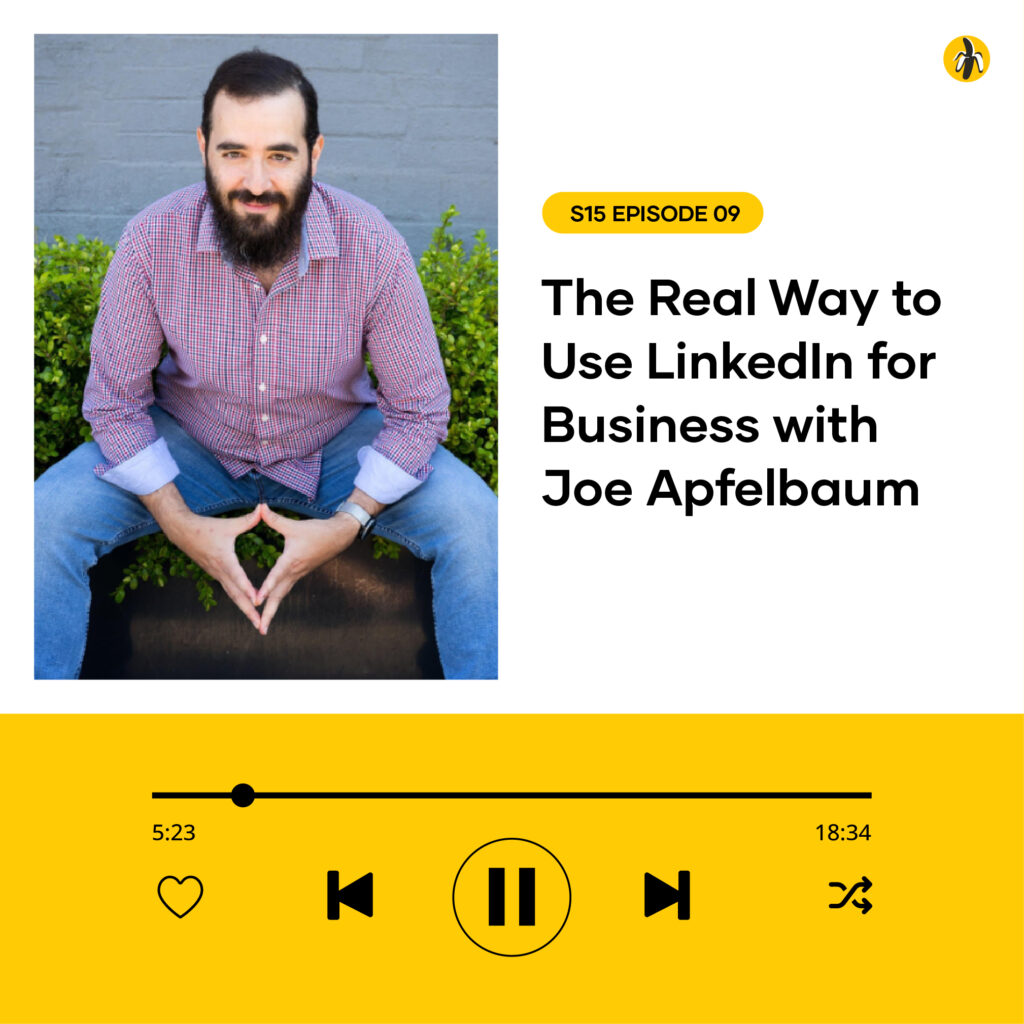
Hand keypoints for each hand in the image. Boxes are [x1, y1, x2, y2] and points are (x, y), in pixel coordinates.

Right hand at [164, 507, 262, 629]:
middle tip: (260, 625)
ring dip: (244, 609)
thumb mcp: (228, 524)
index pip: (238, 577)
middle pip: (236, 595)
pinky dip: (238, 600)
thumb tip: (262, 509)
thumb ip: (247, 520)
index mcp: (224, 560)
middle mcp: (220, 571)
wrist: (181, 531)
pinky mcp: (215, 574)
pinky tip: (246, 607)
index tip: (258, 601)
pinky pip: (229, 590)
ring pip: (232, 595)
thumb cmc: (206, 527)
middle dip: (248, 611)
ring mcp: (217, 574)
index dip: (248, 589)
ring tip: (256, 622)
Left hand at [255, 504, 359, 634]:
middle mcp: (294, 572)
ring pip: (282, 596)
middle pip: (279, 596)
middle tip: (260, 629)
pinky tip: (270, 606)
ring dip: (272, 611)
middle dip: (269, 613)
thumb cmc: (317, 531)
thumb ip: (274, 519)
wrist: (339, 537)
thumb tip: (259, 507)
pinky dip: (277, 600)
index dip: (265, 588)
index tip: (256, 601)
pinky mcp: (299, 574)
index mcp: (292, 561)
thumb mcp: (294, 525)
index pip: (276, 576)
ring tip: (263, 626)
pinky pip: (285, 590)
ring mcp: (297, 575)